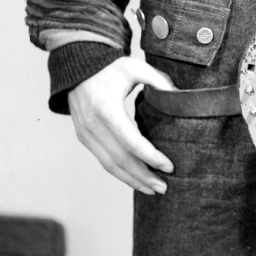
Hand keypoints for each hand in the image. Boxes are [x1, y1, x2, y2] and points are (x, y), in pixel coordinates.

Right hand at [68, 57, 176, 194]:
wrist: (77, 66)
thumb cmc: (110, 67)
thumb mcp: (135, 66)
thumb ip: (158, 79)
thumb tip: (178, 97)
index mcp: (106, 108)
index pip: (131, 142)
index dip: (151, 157)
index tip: (169, 166)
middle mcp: (93, 125)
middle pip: (121, 160)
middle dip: (144, 176)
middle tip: (165, 187)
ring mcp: (86, 134)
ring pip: (110, 165)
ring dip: (132, 180)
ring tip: (153, 189)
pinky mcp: (84, 138)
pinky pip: (103, 161)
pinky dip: (121, 173)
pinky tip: (136, 179)